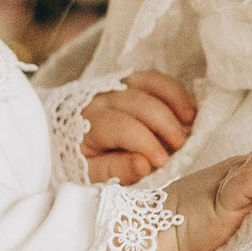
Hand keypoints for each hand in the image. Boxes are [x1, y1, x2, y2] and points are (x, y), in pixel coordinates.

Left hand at [77, 71, 197, 185]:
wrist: (60, 131)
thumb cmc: (80, 157)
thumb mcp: (91, 172)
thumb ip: (117, 170)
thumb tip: (145, 165)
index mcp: (91, 123)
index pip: (124, 128)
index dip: (148, 144)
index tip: (164, 162)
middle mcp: (102, 97)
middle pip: (141, 103)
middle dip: (166, 124)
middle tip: (181, 146)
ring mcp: (115, 84)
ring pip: (149, 83)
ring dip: (175, 100)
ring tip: (191, 122)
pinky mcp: (126, 79)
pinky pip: (153, 78)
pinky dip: (173, 91)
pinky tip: (186, 108)